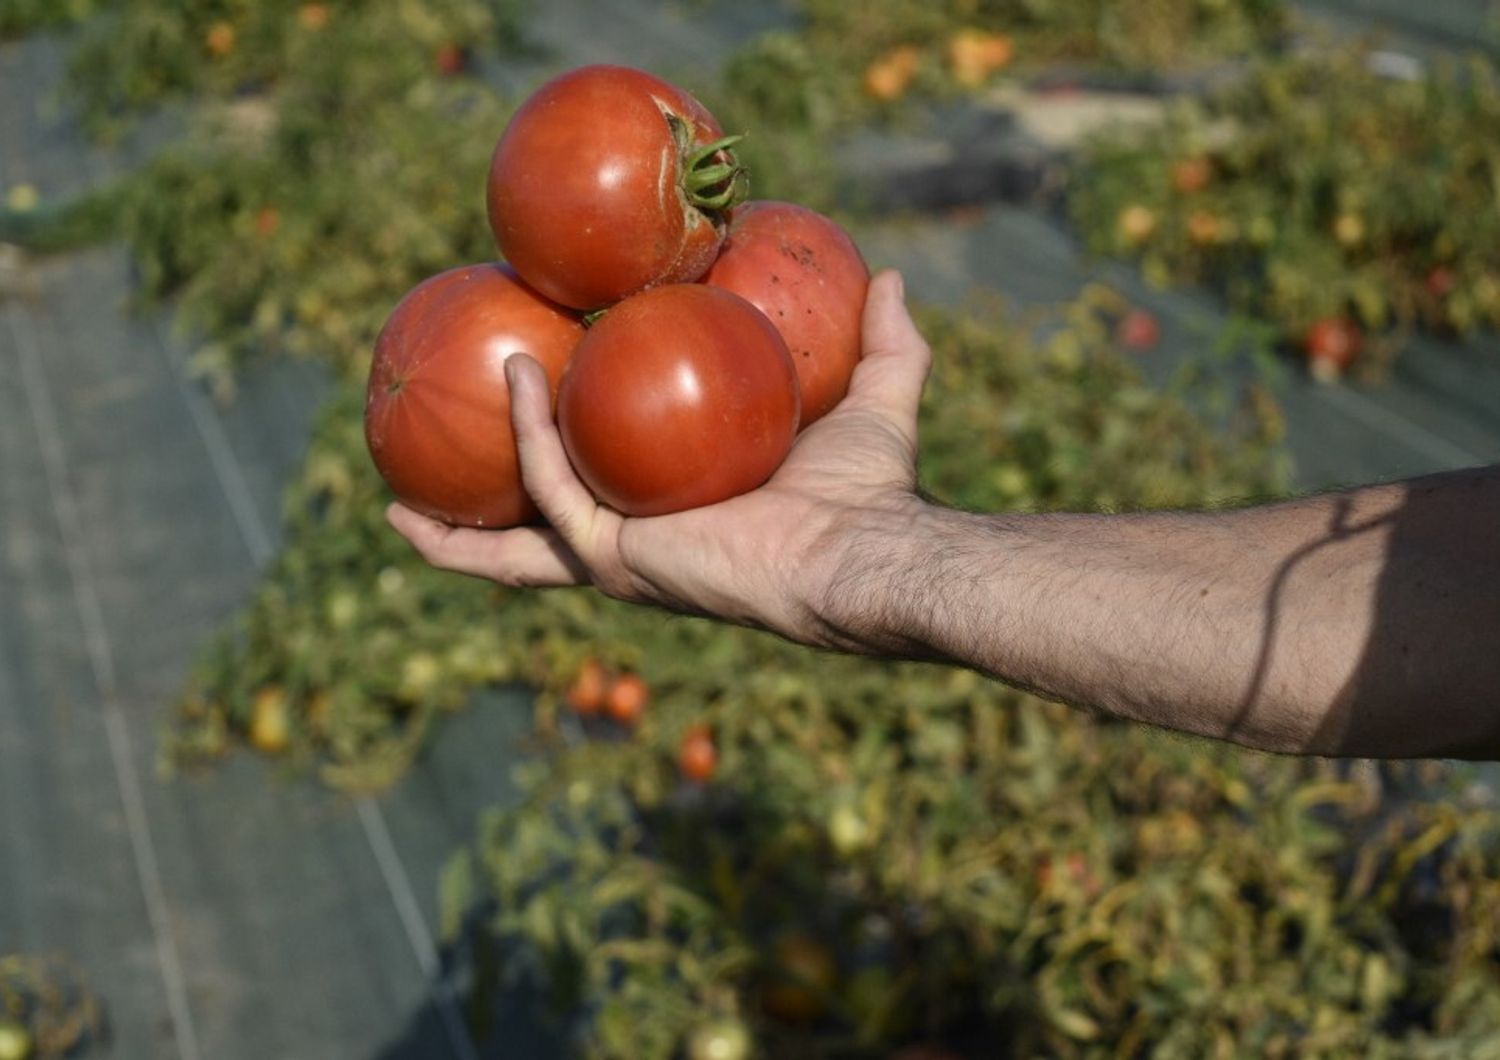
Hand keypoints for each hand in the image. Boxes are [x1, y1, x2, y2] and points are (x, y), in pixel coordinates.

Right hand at [386, 270, 932, 647]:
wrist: (866, 550)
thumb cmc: (870, 492)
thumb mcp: (875, 397)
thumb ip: (886, 341)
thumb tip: (890, 276)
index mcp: (682, 511)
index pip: (609, 482)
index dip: (568, 446)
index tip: (535, 391)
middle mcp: (643, 538)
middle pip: (539, 521)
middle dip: (478, 505)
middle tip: (423, 465)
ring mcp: (624, 553)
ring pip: (521, 514)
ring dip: (474, 471)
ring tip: (409, 435)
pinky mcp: (616, 557)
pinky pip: (552, 484)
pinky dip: (526, 433)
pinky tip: (516, 374)